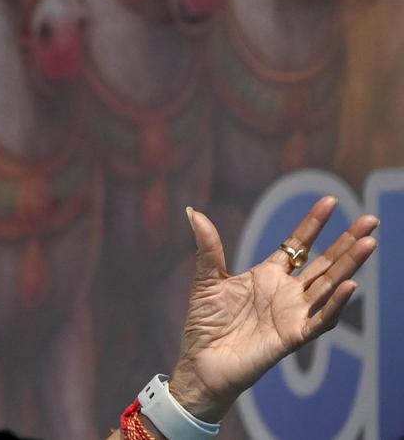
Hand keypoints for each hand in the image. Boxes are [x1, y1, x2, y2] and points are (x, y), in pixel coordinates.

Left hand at [167, 197, 377, 421]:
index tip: (329, 201)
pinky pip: (321, 319)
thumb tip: (193, 211)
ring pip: (329, 285)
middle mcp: (287, 292)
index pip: (297, 245)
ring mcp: (293, 314)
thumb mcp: (206, 280)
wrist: (201, 363)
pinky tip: (349, 285)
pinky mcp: (294, 336)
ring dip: (349, 265)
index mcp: (268, 276)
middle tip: (370, 220)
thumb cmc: (205, 324)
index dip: (313, 224)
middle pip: (324, 262)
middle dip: (346, 241)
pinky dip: (336, 303)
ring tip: (368, 243)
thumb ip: (208, 247)